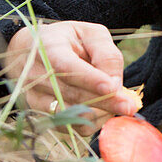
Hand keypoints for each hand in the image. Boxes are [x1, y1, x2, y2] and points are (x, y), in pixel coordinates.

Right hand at [4, 21, 138, 131]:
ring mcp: (34, 96)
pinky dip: (90, 123)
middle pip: (71, 93)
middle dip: (103, 101)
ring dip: (99, 113)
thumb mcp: (91, 34)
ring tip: (120, 106)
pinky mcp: (40, 113)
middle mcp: (35, 74)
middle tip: (129, 106)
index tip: (113, 88)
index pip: (66, 66)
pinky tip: (105, 113)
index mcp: (47, 47)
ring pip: (69, 113)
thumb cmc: (69, 40)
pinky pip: (67, 126)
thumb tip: (115, 84)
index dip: (89, 79)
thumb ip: (106, 55)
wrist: (32, 51)